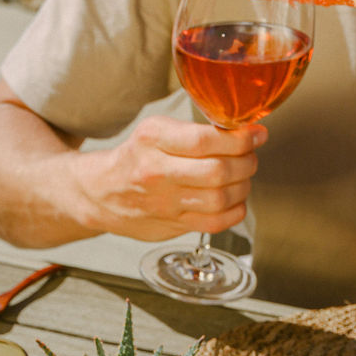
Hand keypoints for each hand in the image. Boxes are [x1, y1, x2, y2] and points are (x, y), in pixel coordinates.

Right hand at [89, 114, 265, 241]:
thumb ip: (193, 132)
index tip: (256, 135)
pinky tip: (233, 200)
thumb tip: (241, 132)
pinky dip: (234, 211)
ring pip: (220, 198)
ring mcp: (163, 202)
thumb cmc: (134, 158)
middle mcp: (156, 172)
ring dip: (243, 186)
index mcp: (152, 140)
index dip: (241, 138)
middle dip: (246, 162)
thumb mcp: (154, 131)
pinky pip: (214, 223)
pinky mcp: (171, 225)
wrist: (99, 192)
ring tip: (242, 177)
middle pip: (217, 171)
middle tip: (250, 156)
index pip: (206, 140)